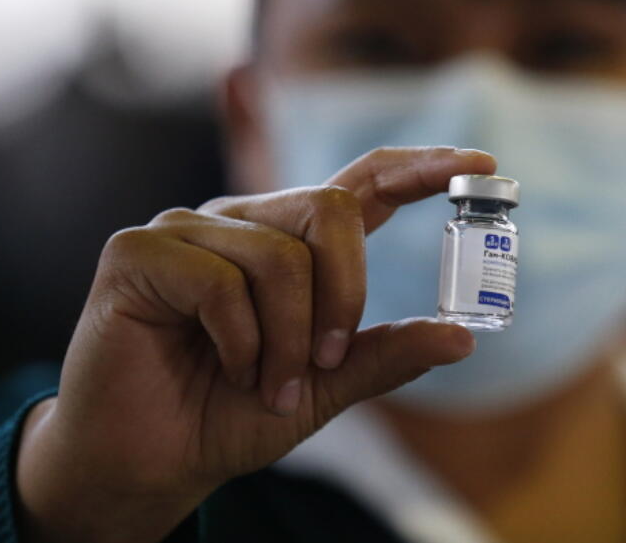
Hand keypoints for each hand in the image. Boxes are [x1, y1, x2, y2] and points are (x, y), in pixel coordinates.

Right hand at [16, 146, 492, 542]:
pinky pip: (221, 280)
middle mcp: (243, 221)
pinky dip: (239, 340)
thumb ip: (383, 354)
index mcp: (289, 242)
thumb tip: (463, 337)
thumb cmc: (229, 414)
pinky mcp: (139, 250)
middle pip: (332, 208)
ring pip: (280, 257)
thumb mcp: (324, 387)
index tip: (485, 162)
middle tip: (327, 359)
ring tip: (268, 383)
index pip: (362, 183)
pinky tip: (225, 367)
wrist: (148, 463)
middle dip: (346, 294)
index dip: (419, 166)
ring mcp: (188, 228)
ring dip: (289, 339)